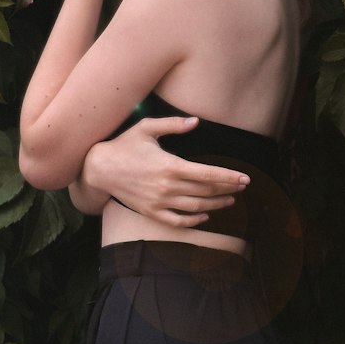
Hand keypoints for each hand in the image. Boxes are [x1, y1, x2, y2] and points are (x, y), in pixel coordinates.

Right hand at [81, 115, 249, 227]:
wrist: (99, 169)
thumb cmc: (124, 145)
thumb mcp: (147, 127)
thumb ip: (173, 124)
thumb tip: (196, 122)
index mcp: (170, 165)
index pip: (208, 174)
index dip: (229, 177)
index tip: (245, 178)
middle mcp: (167, 187)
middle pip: (206, 192)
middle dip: (228, 189)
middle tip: (242, 186)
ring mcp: (159, 202)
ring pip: (196, 208)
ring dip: (216, 205)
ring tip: (230, 200)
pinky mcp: (151, 212)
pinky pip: (177, 221)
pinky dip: (194, 221)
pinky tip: (205, 215)